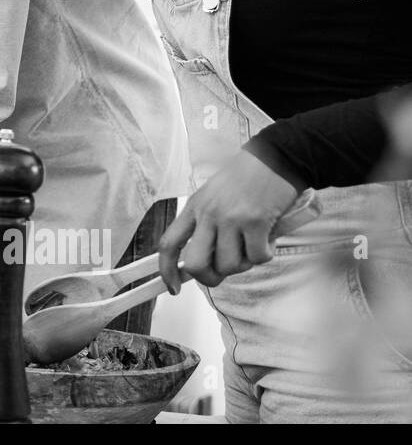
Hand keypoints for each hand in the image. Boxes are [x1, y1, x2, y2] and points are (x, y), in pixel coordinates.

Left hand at [158, 149, 299, 291]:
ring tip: (252, 244)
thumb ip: (206, 224)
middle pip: (196, 263)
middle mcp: (208, 214)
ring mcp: (231, 218)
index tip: (172, 287)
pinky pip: (258, 257)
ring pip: (230, 265)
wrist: (277, 157)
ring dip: (244, 263)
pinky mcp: (256, 221)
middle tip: (224, 271)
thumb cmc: (248, 177)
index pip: (169, 243)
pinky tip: (268, 237)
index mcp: (194, 207)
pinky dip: (265, 253)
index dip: (167, 270)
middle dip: (210, 277)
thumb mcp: (215, 196)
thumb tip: (206, 260)